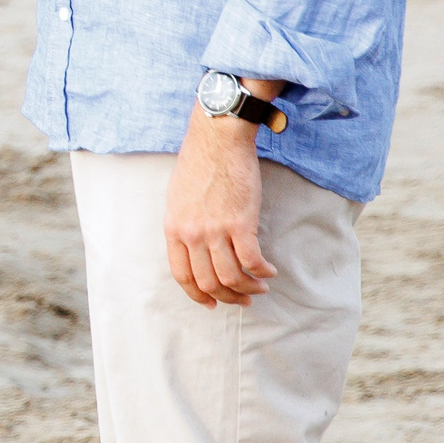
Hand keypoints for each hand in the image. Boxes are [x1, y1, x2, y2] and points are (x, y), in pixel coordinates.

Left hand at [162, 102, 277, 306]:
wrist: (217, 139)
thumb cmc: (200, 162)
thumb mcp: (178, 197)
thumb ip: (184, 224)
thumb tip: (194, 247)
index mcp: (173, 228)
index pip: (182, 275)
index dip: (198, 295)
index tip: (212, 303)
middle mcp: (192, 234)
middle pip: (209, 282)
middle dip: (228, 297)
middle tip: (244, 299)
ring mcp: (215, 230)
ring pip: (231, 277)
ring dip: (249, 289)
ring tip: (260, 287)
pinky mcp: (240, 223)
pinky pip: (252, 261)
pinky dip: (262, 272)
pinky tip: (270, 271)